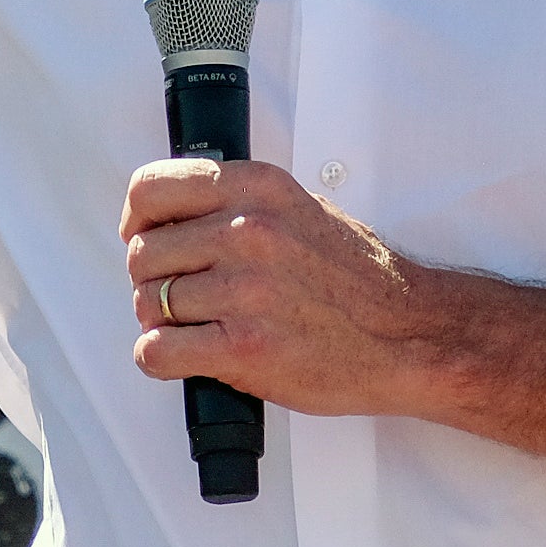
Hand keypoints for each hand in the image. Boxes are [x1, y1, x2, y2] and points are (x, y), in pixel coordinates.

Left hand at [120, 158, 435, 416]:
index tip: (143, 236)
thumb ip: (239, 203)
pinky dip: (161, 359)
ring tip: (196, 328)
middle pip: (143, 252)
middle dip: (152, 279)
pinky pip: (157, 352)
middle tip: (178, 295)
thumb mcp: (299, 208)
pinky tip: (188, 357)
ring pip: (149, 303)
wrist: (409, 337)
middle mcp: (247, 231)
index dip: (136, 219)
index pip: (152, 188)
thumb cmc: (357, 280)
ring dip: (161, 322)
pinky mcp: (245, 347)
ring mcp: (245, 290)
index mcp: (256, 188)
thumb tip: (176, 215)